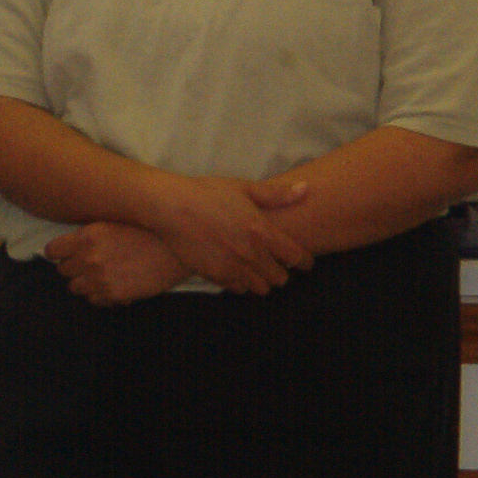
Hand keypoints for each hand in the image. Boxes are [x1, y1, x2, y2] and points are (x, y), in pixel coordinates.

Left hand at [45, 222, 187, 305]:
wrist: (174, 250)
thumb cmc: (146, 232)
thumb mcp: (112, 224)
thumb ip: (88, 236)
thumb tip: (69, 247)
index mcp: (86, 236)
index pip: (52, 251)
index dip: (58, 253)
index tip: (64, 254)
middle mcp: (89, 258)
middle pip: (62, 271)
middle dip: (73, 268)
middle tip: (87, 265)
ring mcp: (101, 279)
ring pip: (75, 288)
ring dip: (85, 283)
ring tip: (100, 276)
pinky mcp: (114, 295)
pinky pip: (94, 300)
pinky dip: (100, 295)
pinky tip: (112, 285)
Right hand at [143, 174, 311, 294]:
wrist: (171, 207)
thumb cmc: (207, 193)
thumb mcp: (243, 188)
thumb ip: (276, 195)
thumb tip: (305, 189)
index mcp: (262, 231)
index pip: (297, 257)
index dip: (305, 262)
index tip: (304, 261)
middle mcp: (251, 254)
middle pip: (281, 278)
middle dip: (281, 271)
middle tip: (275, 263)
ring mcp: (233, 267)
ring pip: (261, 288)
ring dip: (262, 280)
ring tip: (255, 269)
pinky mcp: (215, 276)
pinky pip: (239, 289)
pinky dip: (241, 283)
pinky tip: (236, 270)